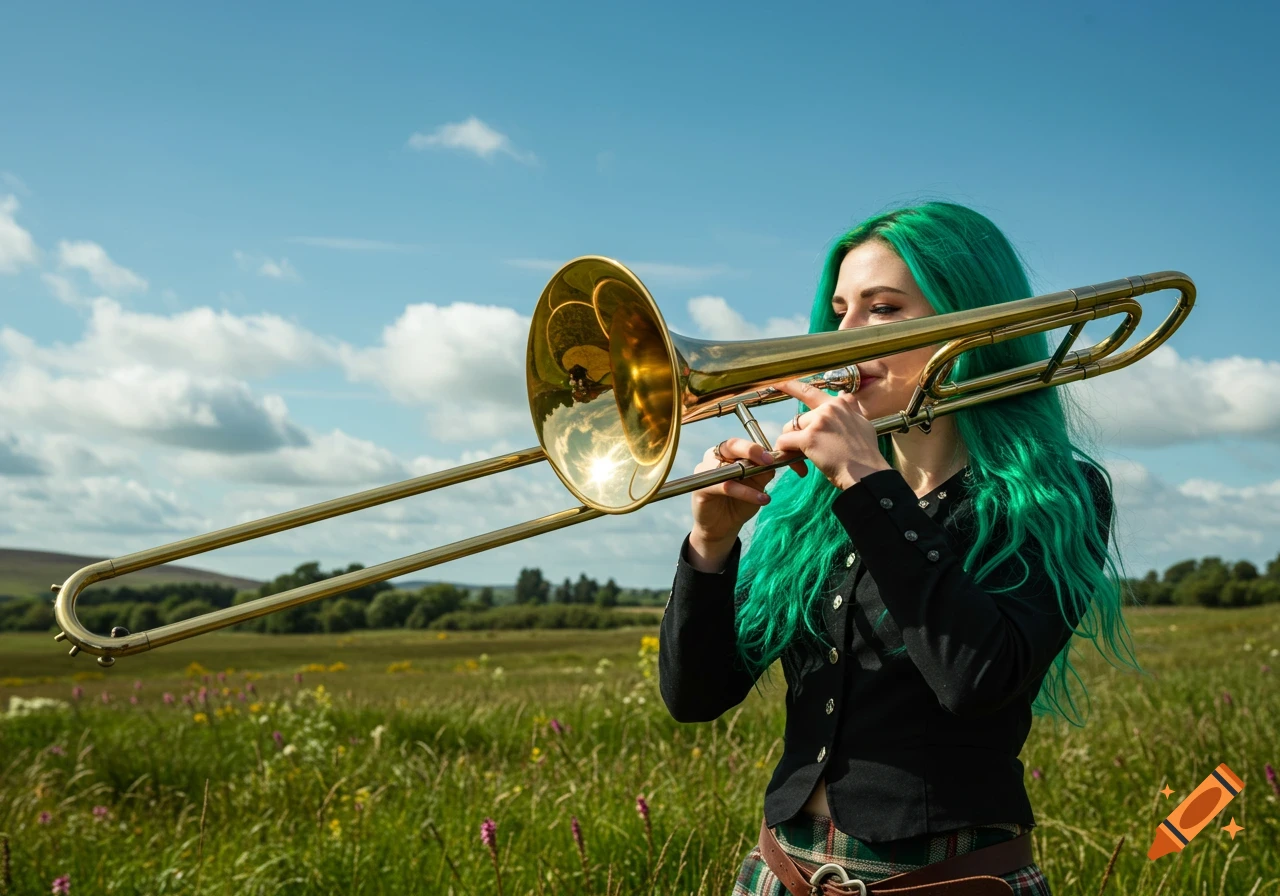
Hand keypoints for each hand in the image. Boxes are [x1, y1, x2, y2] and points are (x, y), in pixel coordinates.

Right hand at [689, 437, 776, 548]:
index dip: (756, 448)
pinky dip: (744, 493)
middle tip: (768, 461)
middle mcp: (713, 457)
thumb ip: (763, 471)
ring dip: (750, 482)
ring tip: (766, 495)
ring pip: (729, 468)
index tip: (772, 458)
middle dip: (751, 451)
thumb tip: (777, 459)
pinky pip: (725, 486)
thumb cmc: (739, 502)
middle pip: (730, 446)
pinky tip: (760, 500)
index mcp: (726, 453)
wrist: (724, 526)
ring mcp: (705, 471)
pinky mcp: (701, 487)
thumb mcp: (756, 484)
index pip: (740, 443)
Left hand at [769, 379, 892, 490]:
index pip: (812, 392)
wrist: (867, 473)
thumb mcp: (863, 423)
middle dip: (798, 435)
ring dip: (792, 446)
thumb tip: (843, 394)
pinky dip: (785, 453)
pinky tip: (798, 466)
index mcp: (840, 404)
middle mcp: (829, 408)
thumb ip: (851, 409)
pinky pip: (785, 442)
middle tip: (804, 452)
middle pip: (799, 419)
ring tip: (805, 462)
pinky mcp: (809, 437)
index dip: (792, 386)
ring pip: (790, 429)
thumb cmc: (866, 454)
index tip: (777, 381)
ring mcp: (819, 422)